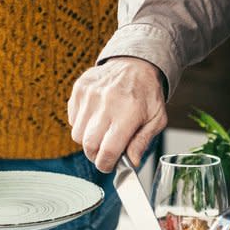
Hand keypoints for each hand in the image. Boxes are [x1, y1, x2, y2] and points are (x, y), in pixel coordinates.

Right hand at [68, 57, 167, 172]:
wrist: (135, 64)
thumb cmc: (147, 93)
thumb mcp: (156, 118)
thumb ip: (143, 142)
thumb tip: (131, 162)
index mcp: (129, 111)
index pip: (108, 150)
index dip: (106, 165)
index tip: (109, 165)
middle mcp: (107, 102)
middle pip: (89, 146)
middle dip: (96, 155)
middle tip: (107, 151)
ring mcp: (90, 94)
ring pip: (77, 135)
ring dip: (89, 140)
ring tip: (103, 130)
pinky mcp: (79, 89)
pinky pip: (72, 120)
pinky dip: (82, 124)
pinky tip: (97, 116)